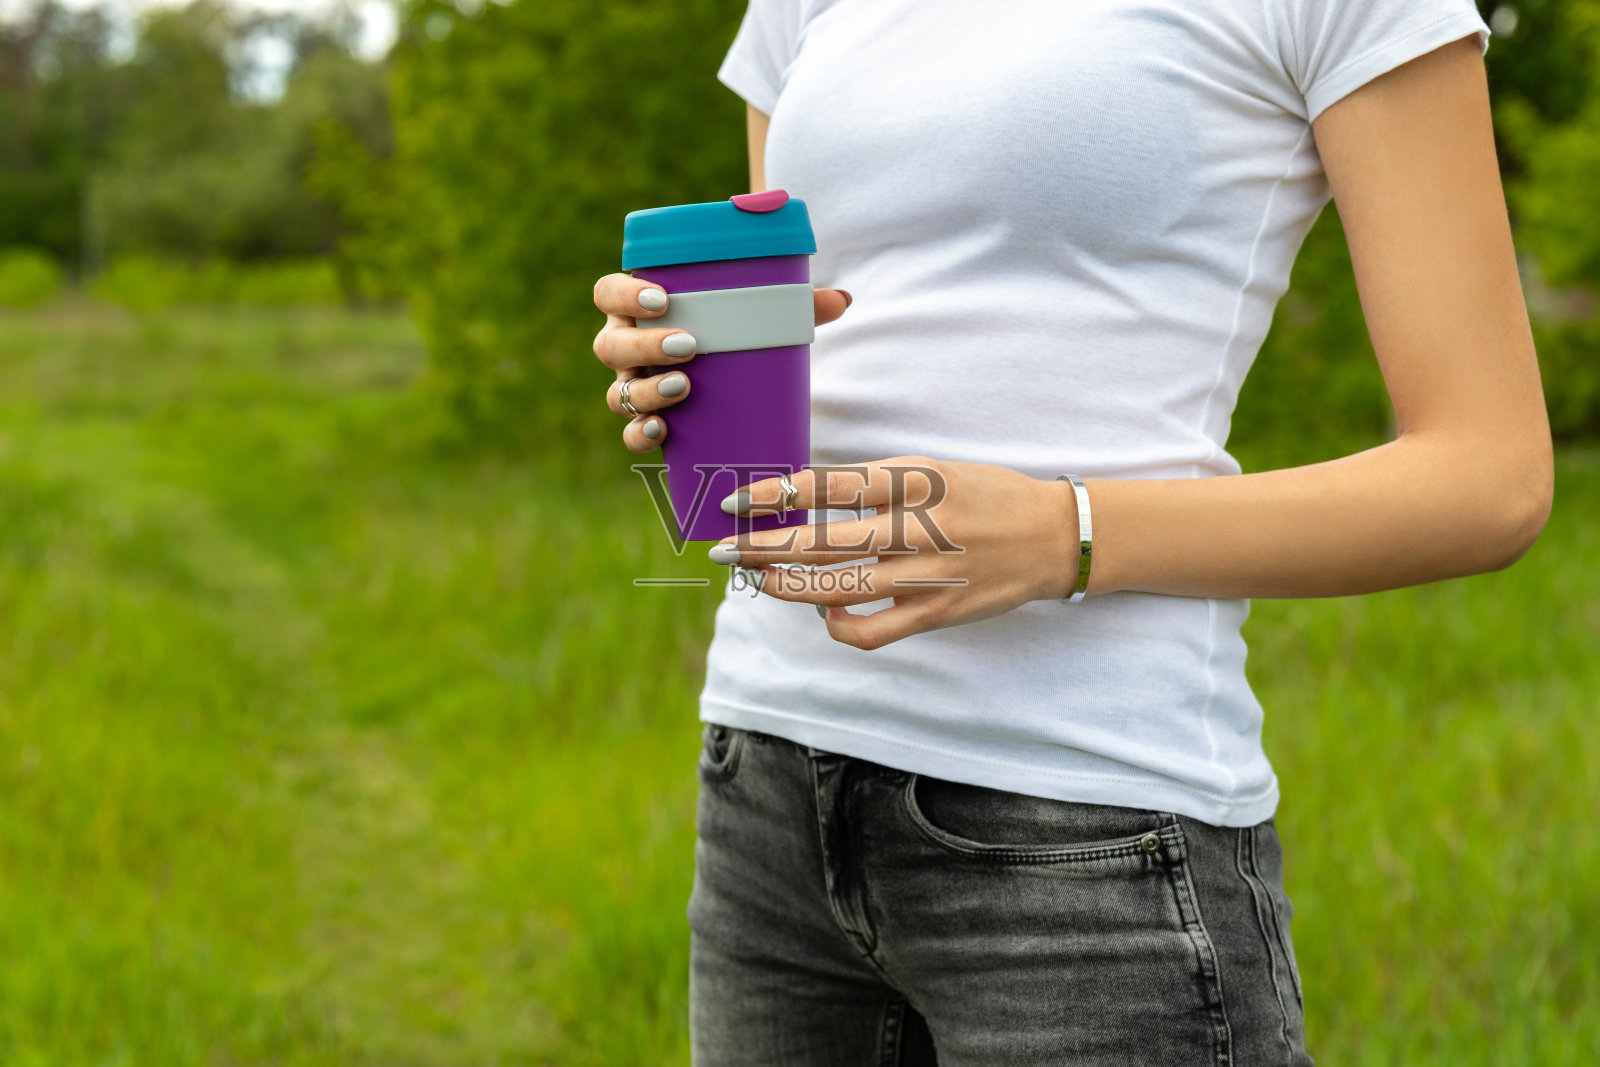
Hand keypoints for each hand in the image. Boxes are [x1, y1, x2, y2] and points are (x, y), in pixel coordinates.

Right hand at [592, 274, 851, 451]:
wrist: (730, 378)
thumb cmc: (736, 332)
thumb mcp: (761, 316)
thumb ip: (796, 304)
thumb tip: (842, 300)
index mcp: (639, 308)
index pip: (608, 292)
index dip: (624, 293)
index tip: (662, 298)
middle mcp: (625, 346)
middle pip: (610, 345)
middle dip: (645, 346)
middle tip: (689, 346)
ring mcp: (632, 387)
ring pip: (618, 392)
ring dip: (646, 392)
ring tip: (685, 386)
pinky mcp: (646, 422)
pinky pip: (631, 434)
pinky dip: (641, 434)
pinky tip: (661, 431)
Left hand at [708, 456, 1081, 649]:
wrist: (1051, 536)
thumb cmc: (983, 495)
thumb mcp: (932, 469)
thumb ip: (875, 482)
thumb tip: (805, 492)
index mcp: (915, 482)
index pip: (829, 485)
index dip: (776, 494)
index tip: (736, 502)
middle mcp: (918, 528)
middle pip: (821, 543)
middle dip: (761, 548)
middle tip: (724, 549)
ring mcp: (926, 575)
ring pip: (838, 590)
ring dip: (787, 587)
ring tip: (760, 579)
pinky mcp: (936, 612)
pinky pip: (872, 631)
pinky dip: (839, 627)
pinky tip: (824, 614)